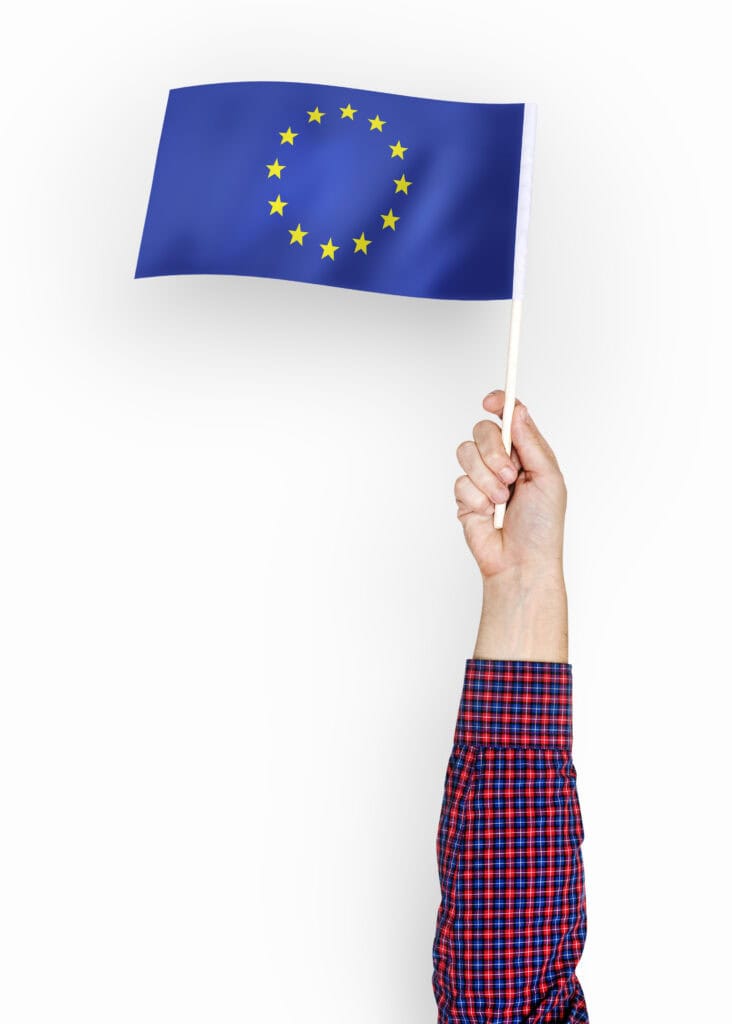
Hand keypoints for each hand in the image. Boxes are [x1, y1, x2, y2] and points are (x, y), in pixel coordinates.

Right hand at [454, 390, 566, 582]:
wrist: (521, 563)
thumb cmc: (542, 527)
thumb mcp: (548, 478)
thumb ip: (531, 442)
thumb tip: (516, 411)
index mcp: (526, 454)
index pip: (508, 418)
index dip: (498, 403)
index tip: (491, 401)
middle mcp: (502, 462)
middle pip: (482, 430)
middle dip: (494, 451)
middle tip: (510, 475)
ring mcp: (481, 479)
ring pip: (466, 452)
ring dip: (486, 478)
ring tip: (501, 500)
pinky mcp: (465, 497)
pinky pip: (460, 481)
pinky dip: (476, 497)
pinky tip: (488, 513)